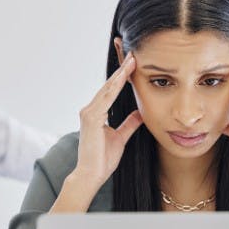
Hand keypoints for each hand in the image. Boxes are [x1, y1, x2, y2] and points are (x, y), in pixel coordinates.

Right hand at [74, 52, 142, 184]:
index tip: (133, 63)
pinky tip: (124, 76)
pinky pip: (106, 99)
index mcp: (97, 113)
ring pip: (108, 89)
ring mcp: (89, 113)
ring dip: (120, 73)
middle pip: (109, 85)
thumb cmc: (103, 160)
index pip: (111, 91)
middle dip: (121, 69)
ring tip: (132, 59)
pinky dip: (115, 87)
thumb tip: (140, 113)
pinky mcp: (91, 118)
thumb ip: (129, 124)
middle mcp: (90, 110)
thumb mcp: (121, 138)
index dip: (122, 77)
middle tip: (132, 53)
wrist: (91, 175)